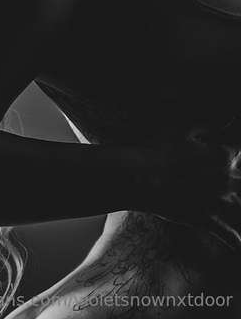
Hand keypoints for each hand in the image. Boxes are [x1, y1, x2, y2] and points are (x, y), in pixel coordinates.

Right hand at [143, 128, 240, 253]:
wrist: (140, 175)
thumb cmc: (157, 149)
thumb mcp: (180, 130)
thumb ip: (202, 128)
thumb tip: (213, 127)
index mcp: (222, 155)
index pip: (238, 153)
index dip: (234, 155)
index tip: (232, 156)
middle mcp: (226, 178)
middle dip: (237, 180)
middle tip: (223, 182)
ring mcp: (218, 201)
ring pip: (240, 208)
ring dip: (237, 208)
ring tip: (233, 208)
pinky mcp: (207, 220)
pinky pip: (229, 235)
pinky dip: (236, 241)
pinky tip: (239, 243)